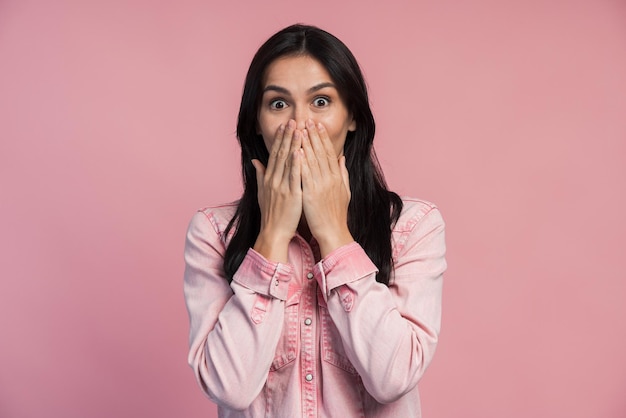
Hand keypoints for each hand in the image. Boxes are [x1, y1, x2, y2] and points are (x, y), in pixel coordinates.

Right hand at [252, 120, 302, 262]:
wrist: (273, 233)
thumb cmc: (271, 214)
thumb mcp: (263, 193)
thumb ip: (260, 175)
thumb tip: (255, 160)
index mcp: (269, 179)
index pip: (274, 154)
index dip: (279, 139)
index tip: (284, 125)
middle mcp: (274, 180)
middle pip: (281, 154)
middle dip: (287, 136)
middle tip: (292, 120)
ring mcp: (282, 187)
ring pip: (287, 161)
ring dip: (292, 144)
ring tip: (298, 129)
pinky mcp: (291, 195)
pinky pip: (294, 176)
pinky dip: (296, 163)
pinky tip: (300, 151)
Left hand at [300, 120, 353, 256]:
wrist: (333, 231)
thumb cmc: (337, 214)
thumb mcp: (345, 191)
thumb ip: (343, 173)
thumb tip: (342, 157)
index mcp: (336, 177)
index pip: (329, 152)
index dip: (322, 137)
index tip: (317, 125)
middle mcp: (330, 178)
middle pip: (320, 152)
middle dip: (313, 135)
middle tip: (307, 120)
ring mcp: (321, 185)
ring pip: (312, 160)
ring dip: (306, 143)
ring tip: (300, 129)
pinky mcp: (311, 194)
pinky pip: (305, 174)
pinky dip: (301, 161)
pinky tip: (296, 150)